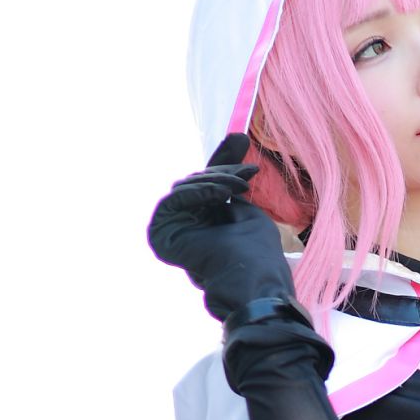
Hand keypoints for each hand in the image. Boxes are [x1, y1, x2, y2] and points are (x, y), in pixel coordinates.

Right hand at [147, 133, 296, 321]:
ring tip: (239, 186)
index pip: (209, 183)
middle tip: (248, 173)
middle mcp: (189, 224)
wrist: (255, 282)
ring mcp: (174, 230)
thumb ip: (233, 176)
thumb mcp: (248, 204)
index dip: (223, 161)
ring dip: (215, 182)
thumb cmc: (258, 253)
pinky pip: (175, 201)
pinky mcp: (161, 236)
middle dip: (222, 171)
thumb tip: (237, 136)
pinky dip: (198, 192)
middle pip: (196, 182)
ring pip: (185, 188)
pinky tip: (221, 194)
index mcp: (209, 220)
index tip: (242, 140)